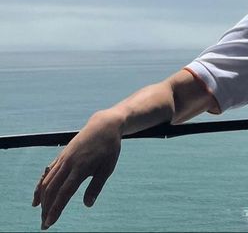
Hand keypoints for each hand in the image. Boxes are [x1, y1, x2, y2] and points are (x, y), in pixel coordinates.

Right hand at [32, 111, 122, 229]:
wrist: (104, 124)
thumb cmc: (109, 147)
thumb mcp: (108, 167)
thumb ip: (96, 186)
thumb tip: (88, 205)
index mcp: (81, 167)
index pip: (64, 192)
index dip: (55, 209)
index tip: (49, 223)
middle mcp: (68, 163)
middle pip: (52, 189)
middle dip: (46, 208)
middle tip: (45, 225)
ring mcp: (63, 158)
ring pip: (47, 182)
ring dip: (42, 200)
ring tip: (42, 214)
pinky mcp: (61, 155)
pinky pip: (47, 173)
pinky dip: (40, 186)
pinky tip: (37, 199)